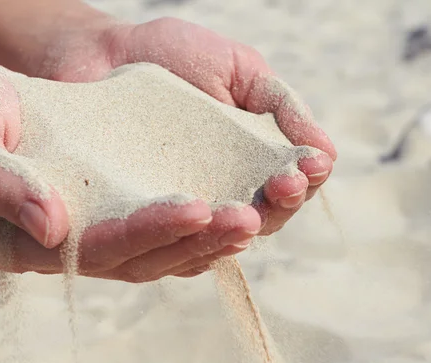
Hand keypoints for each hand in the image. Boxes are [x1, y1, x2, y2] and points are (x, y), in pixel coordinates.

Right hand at [0, 59, 258, 281]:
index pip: (97, 247)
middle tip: (247, 216)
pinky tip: (236, 212)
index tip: (196, 207)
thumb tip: (51, 227)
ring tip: (255, 215)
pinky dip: (200, 228)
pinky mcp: (114, 213)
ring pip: (160, 252)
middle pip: (141, 259)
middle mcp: (67, 247)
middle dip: (195, 239)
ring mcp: (94, 234)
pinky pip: (163, 233)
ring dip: (209, 238)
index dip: (148, 231)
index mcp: (26, 240)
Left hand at [39, 16, 336, 237]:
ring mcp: (183, 208)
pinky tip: (199, 228)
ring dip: (239, 229)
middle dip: (280, 204)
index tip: (309, 166)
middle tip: (284, 185)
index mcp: (253, 159)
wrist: (103, 52)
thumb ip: (281, 105)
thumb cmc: (174, 56)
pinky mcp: (141, 218)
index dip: (305, 180)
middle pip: (265, 217)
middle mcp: (224, 190)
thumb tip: (327, 152)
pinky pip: (168, 242)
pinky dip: (187, 240)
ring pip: (221, 237)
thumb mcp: (238, 69)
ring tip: (247, 213)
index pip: (291, 184)